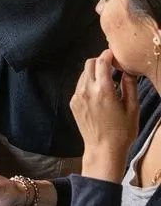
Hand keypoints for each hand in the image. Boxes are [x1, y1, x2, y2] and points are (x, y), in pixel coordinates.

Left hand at [70, 49, 138, 181]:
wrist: (103, 150)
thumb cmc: (122, 132)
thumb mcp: (133, 108)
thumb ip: (130, 85)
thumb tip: (127, 69)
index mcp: (104, 90)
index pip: (102, 61)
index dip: (109, 54)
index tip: (116, 57)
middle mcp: (87, 90)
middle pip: (89, 63)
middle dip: (100, 61)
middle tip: (112, 68)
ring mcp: (77, 97)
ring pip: (83, 74)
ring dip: (94, 73)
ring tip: (107, 84)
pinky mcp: (73, 103)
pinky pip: (80, 86)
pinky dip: (88, 84)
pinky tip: (98, 95)